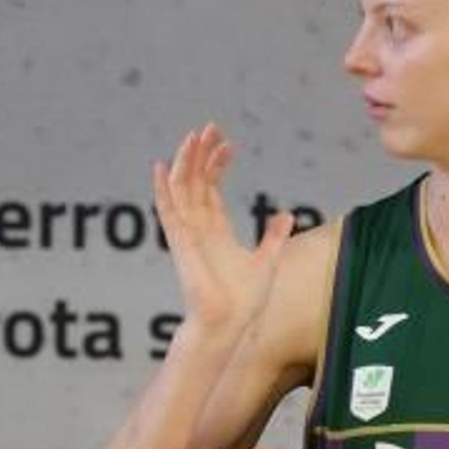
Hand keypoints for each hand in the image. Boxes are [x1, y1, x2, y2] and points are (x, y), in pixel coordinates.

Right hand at [154, 123, 293, 335]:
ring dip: (185, 162)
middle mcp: (198, 227)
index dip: (216, 164)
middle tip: (210, 127)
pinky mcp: (181, 242)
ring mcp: (187, 233)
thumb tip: (286, 215)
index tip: (228, 143)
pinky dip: (163, 188)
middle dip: (201, 154)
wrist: (230, 322)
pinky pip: (168, 211)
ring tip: (192, 136)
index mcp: (215, 230)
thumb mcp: (267, 259)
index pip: (210, 188)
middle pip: (194, 182)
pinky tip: (161, 165)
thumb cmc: (243, 299)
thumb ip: (273, 236)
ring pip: (181, 189)